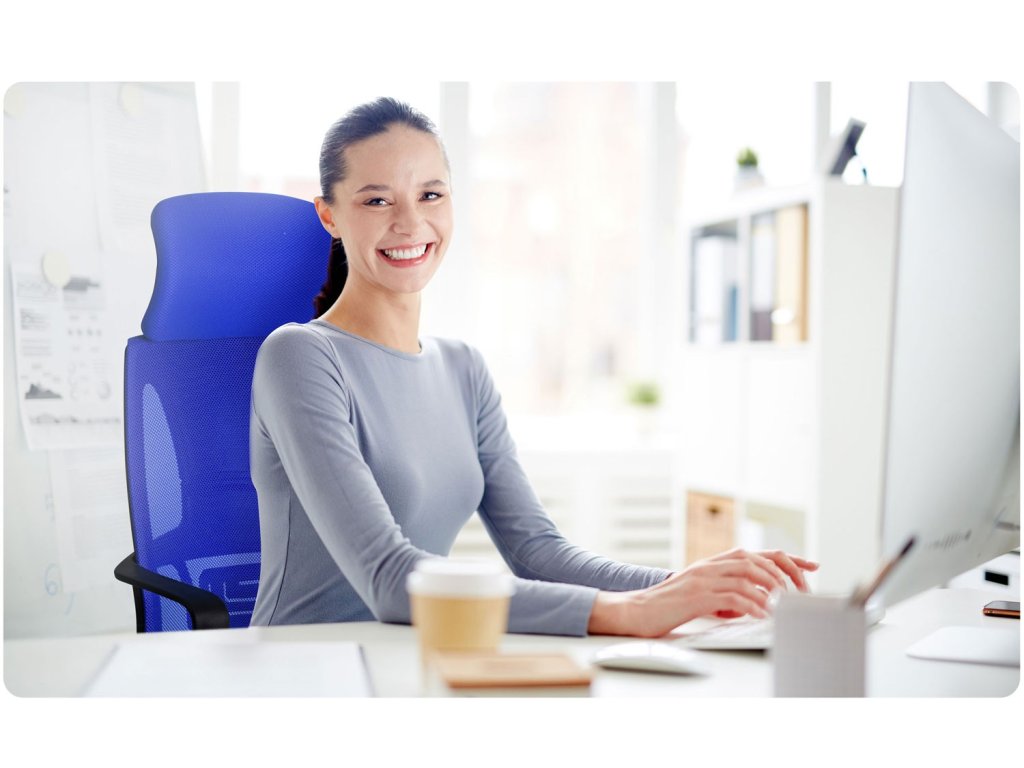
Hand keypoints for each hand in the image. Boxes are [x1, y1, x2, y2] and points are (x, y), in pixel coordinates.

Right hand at [587, 548, 818, 637]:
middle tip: (802, 594)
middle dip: (787, 575)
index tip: (813, 566)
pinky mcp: (697, 593)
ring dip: (773, 589)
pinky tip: (764, 614)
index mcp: (716, 562)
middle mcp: (712, 564)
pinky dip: (753, 604)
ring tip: (786, 604)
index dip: (789, 558)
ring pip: (749, 573)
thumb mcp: (705, 594)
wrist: (637, 610)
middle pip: (759, 560)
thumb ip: (729, 593)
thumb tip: (756, 603)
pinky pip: (733, 595)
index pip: (759, 553)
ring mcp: (704, 577)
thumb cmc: (670, 606)